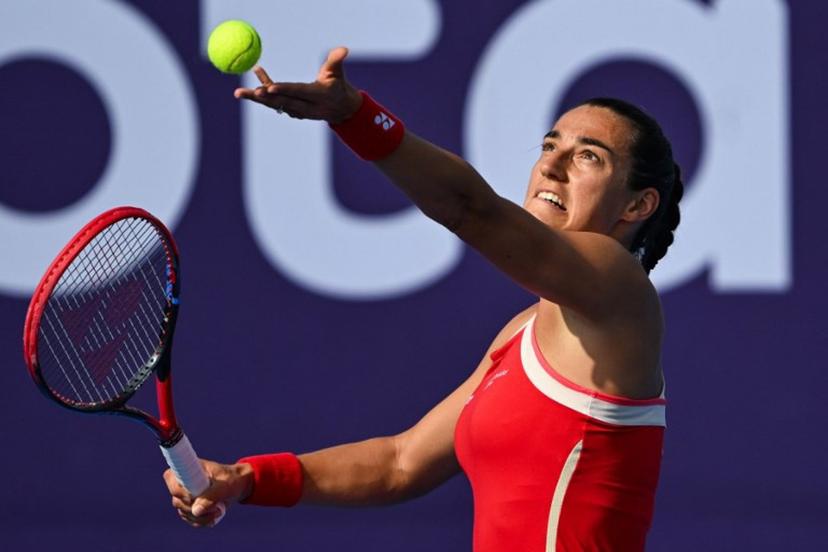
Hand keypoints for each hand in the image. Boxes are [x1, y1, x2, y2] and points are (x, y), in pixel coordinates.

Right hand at [163, 459, 252, 527]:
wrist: (238, 484)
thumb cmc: (231, 479)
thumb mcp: (225, 486)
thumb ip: (211, 496)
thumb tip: (196, 511)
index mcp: (189, 469)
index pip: (170, 477)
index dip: (179, 490)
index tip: (194, 496)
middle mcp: (184, 482)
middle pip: (177, 500)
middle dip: (195, 508)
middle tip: (215, 507)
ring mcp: (186, 495)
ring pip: (184, 512)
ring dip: (201, 517)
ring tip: (218, 511)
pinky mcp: (191, 506)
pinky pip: (190, 518)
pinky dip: (201, 521)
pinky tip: (214, 516)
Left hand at [234, 46, 362, 122]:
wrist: (341, 109)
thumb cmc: (338, 85)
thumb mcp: (338, 72)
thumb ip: (337, 60)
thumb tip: (343, 49)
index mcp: (319, 96)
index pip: (299, 93)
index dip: (284, 90)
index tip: (269, 88)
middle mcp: (307, 107)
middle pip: (283, 102)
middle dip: (264, 98)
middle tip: (247, 93)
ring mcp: (299, 112)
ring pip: (276, 105)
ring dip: (257, 98)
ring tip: (239, 93)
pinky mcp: (292, 111)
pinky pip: (276, 102)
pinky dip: (264, 94)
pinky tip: (254, 79)